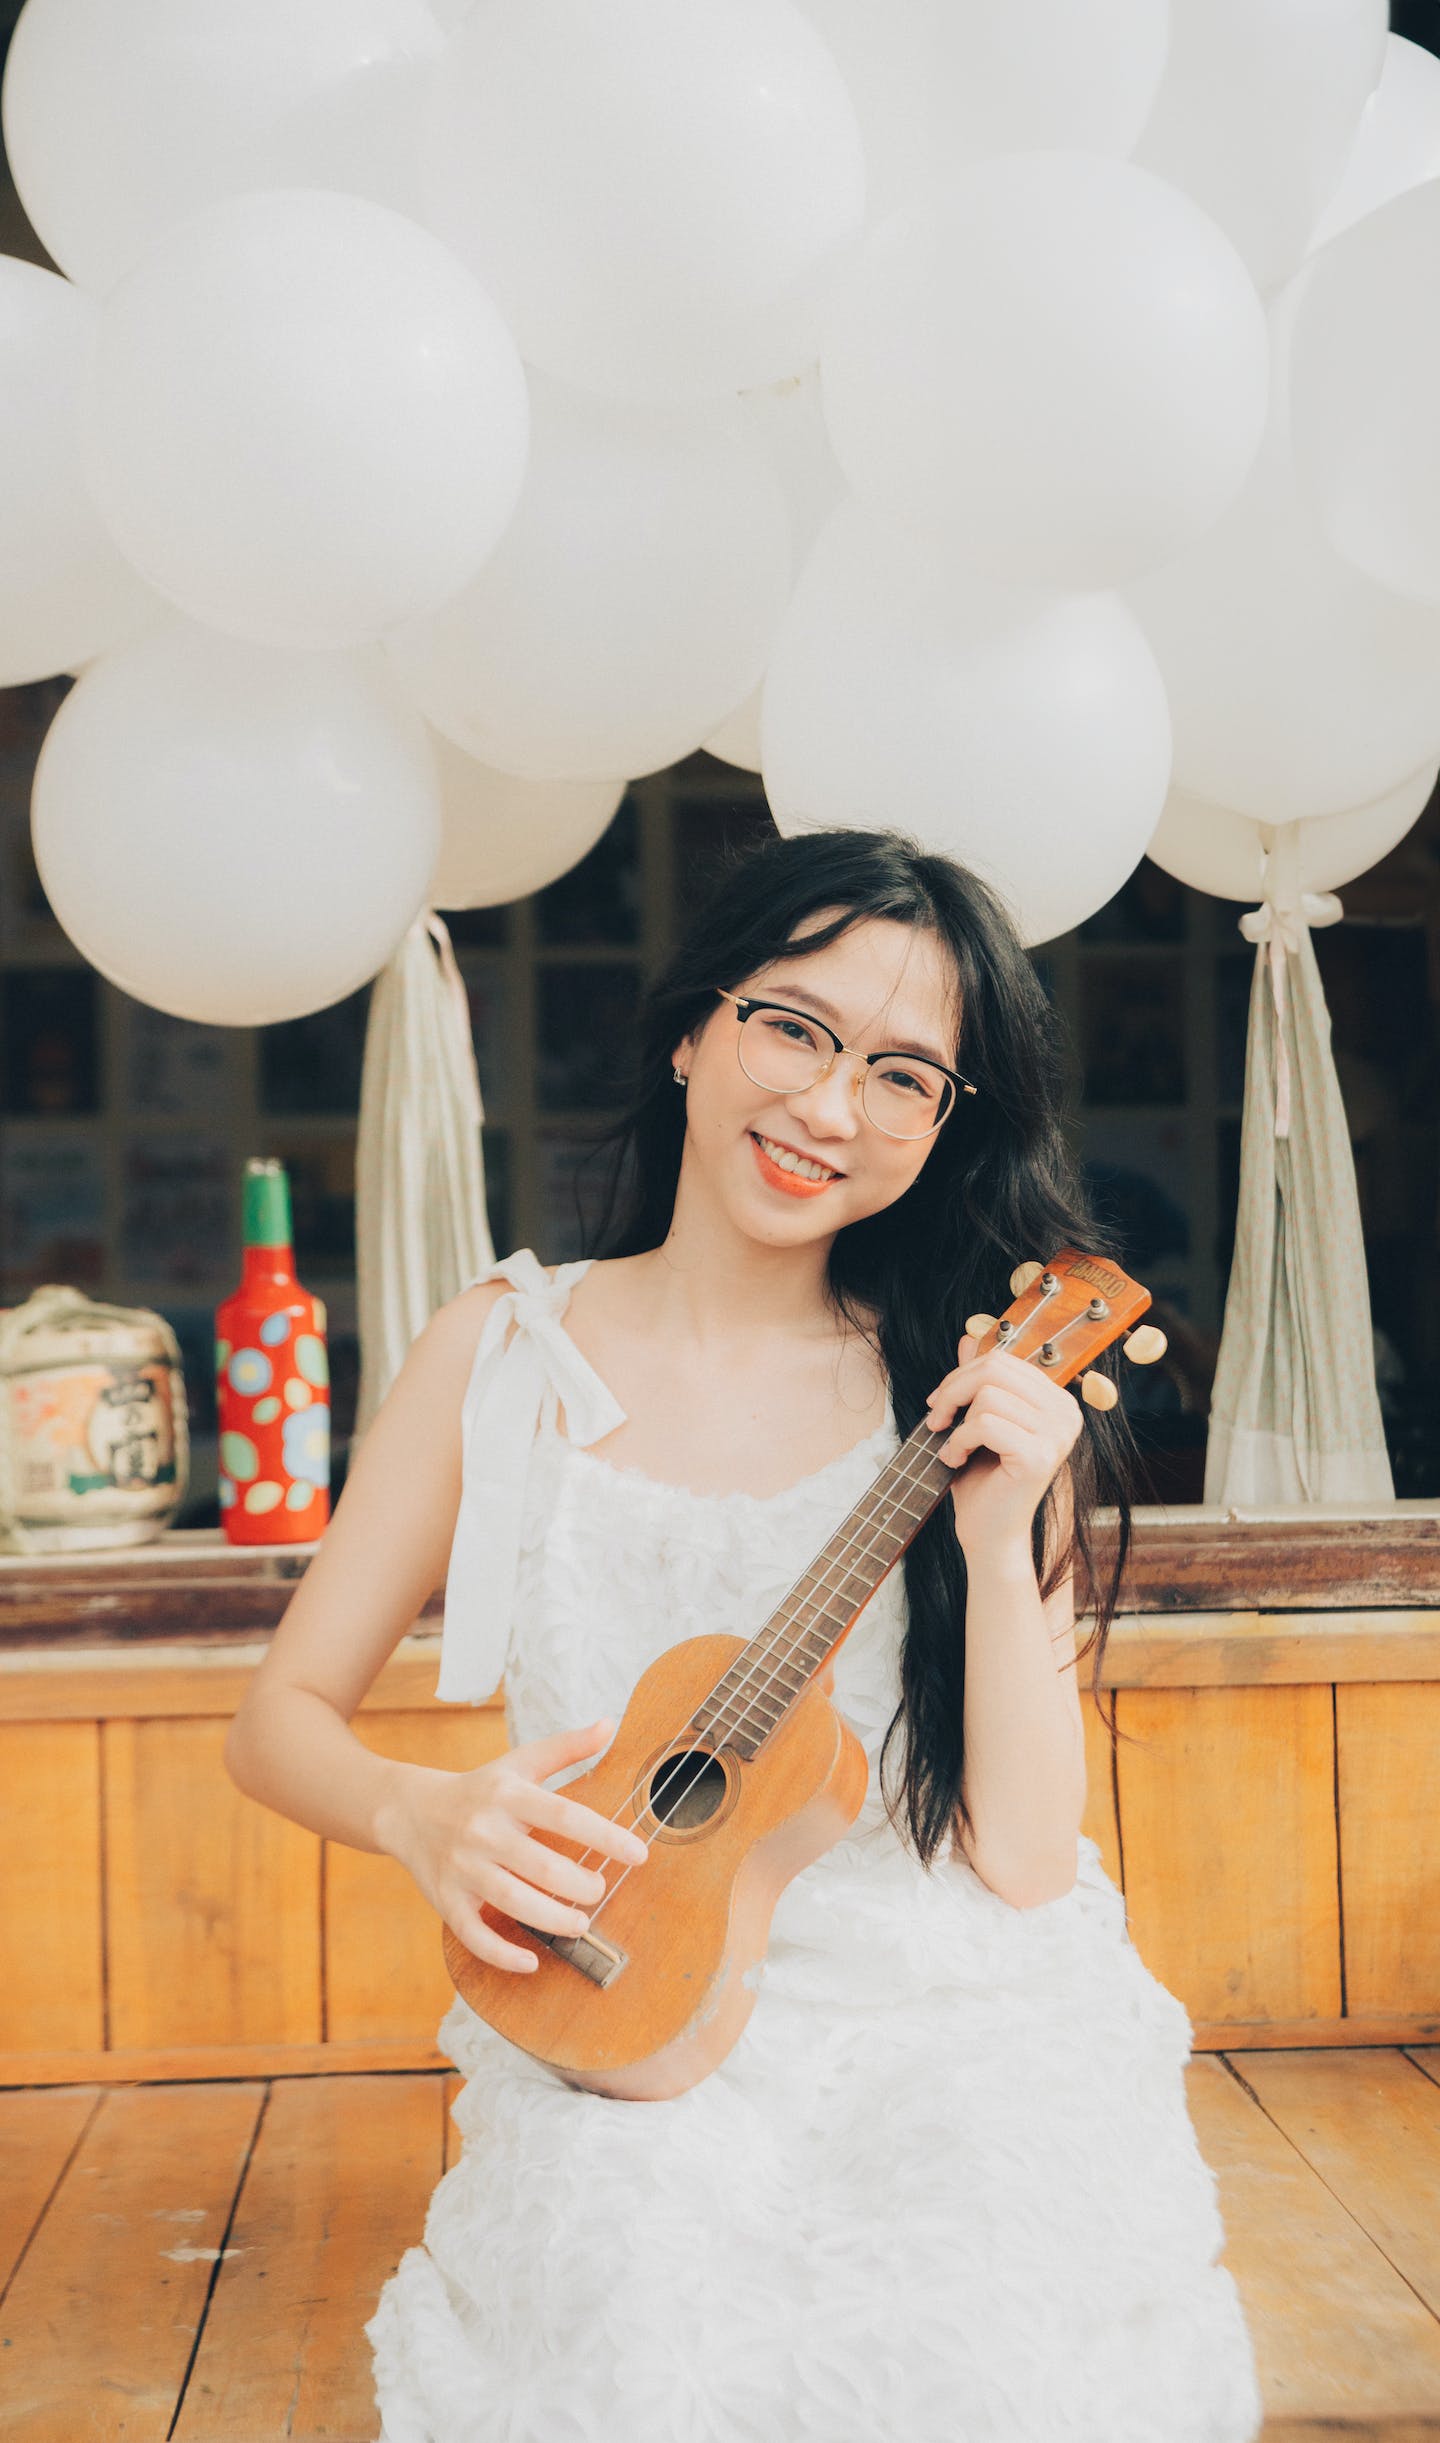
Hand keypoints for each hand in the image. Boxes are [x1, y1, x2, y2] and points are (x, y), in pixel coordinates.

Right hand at [381, 1718, 647, 1974]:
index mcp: (508, 1795)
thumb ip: (567, 1749)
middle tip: (599, 1890)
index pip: (564, 1815)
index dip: (605, 1836)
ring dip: (553, 1919)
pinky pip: (474, 1935)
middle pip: (541, 1866)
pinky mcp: (446, 1900)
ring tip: (580, 1924)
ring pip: (512, 1901)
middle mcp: (484, 1830)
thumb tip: (610, 1724)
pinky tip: (531, 1962)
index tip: (640, 1854)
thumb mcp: (519, 1763)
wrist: (408, 1811)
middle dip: (580, 1885)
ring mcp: (462, 1868)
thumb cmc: (479, 1788)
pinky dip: (502, 1955)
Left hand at [925, 1332, 1083, 1556]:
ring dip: (956, 1422)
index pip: (1004, 1360)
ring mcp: (1057, 1434)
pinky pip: (984, 1424)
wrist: (990, 1534)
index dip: (962, 1375)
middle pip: (995, 1368)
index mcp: (1057, 1401)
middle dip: (954, 1390)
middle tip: (936, 1420)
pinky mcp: (1039, 1456)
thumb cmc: (983, 1479)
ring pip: (988, 1395)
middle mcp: (1066, 1413)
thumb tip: (968, 1337)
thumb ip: (978, 1380)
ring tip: (952, 1447)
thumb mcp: (976, 1420)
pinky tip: (955, 1459)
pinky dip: (959, 1441)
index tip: (941, 1403)